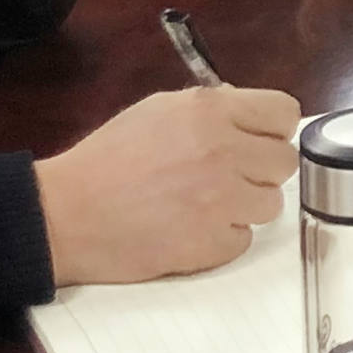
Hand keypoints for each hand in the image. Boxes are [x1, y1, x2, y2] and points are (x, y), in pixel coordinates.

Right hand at [36, 85, 304, 285]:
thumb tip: (248, 119)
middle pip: (284, 161)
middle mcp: (223, 151)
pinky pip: (243, 239)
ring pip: (270, 204)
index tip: (258, 141)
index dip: (273, 129)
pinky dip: (222, 238)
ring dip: (244, 206)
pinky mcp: (213, 243)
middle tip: (228, 177)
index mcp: (210, 110)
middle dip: (260, 170)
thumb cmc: (106, 161)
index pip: (284, 113)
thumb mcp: (158, 110)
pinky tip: (189, 229)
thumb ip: (211, 109)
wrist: (67, 214)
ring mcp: (221, 200)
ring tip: (204, 205)